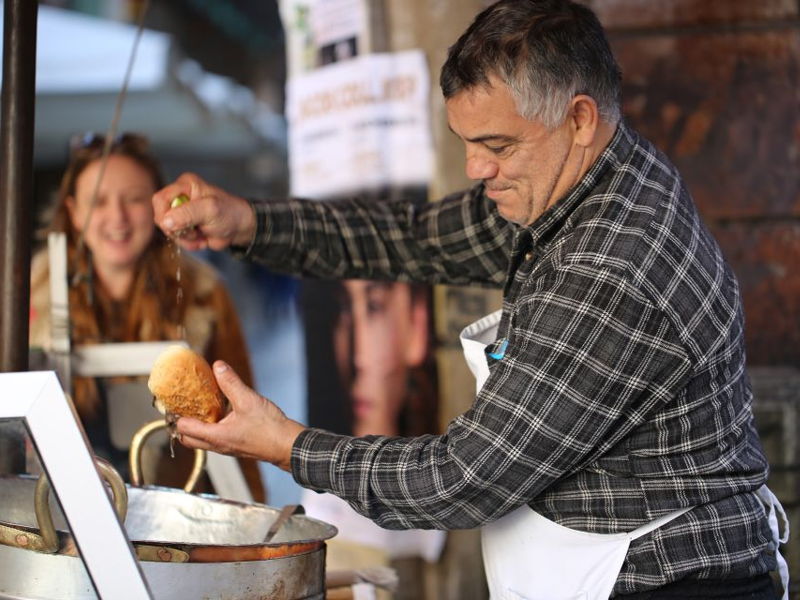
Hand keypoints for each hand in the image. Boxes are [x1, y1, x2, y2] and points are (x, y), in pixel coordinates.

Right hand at [152, 172, 255, 250]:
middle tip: (195, 230)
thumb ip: (188, 213)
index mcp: (185, 185)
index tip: (179, 226)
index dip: (165, 216)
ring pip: (169, 231)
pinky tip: (202, 239)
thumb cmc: (230, 212)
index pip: (160, 200)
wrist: (240, 227)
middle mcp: (180, 196)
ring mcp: (181, 212)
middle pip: (161, 217)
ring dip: (186, 238)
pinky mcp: (185, 226)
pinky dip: (189, 244)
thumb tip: (165, 222)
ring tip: (202, 234)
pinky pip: (177, 239)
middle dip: (178, 229)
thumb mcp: (210, 210)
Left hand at [175, 361, 305, 471]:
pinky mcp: (235, 446)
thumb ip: (231, 383)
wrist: (287, 445)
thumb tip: (218, 367)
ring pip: (201, 440)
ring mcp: (226, 447)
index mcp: (216, 436)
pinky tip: (222, 412)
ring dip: (197, 425)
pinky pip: (215, 438)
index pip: (183, 429)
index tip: (174, 401)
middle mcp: (218, 445)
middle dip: (182, 423)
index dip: (176, 414)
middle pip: (187, 439)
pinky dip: (211, 426)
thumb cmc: (270, 429)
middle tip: (183, 405)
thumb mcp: (248, 400)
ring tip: (201, 406)